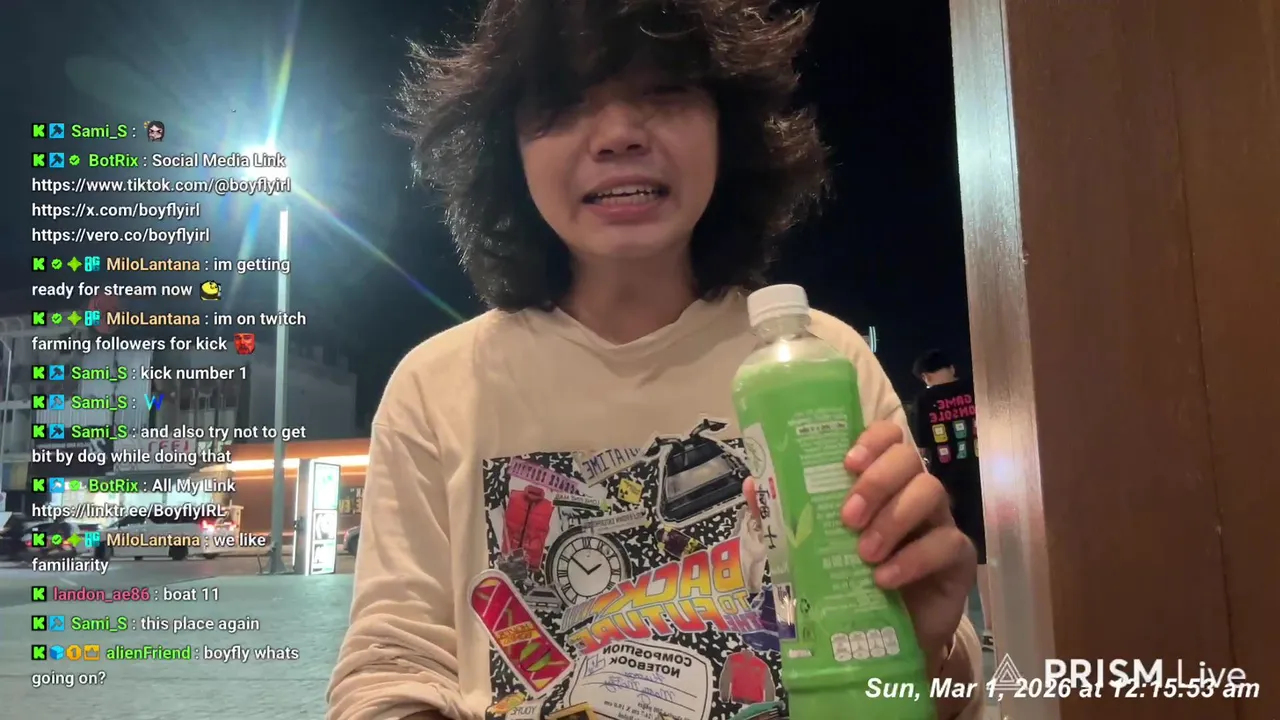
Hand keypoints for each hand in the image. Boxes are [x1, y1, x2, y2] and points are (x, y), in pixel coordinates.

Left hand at [743, 420, 974, 673]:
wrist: (883, 638)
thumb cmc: (847, 580)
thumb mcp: (810, 548)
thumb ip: (784, 516)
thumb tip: (753, 484)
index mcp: (879, 481)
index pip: (887, 437)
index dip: (871, 440)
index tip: (848, 462)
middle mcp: (911, 492)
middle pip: (909, 458)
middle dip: (877, 482)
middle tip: (848, 518)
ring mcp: (938, 521)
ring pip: (931, 492)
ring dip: (893, 519)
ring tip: (865, 553)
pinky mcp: (957, 556)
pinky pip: (946, 543)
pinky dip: (913, 558)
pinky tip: (885, 578)